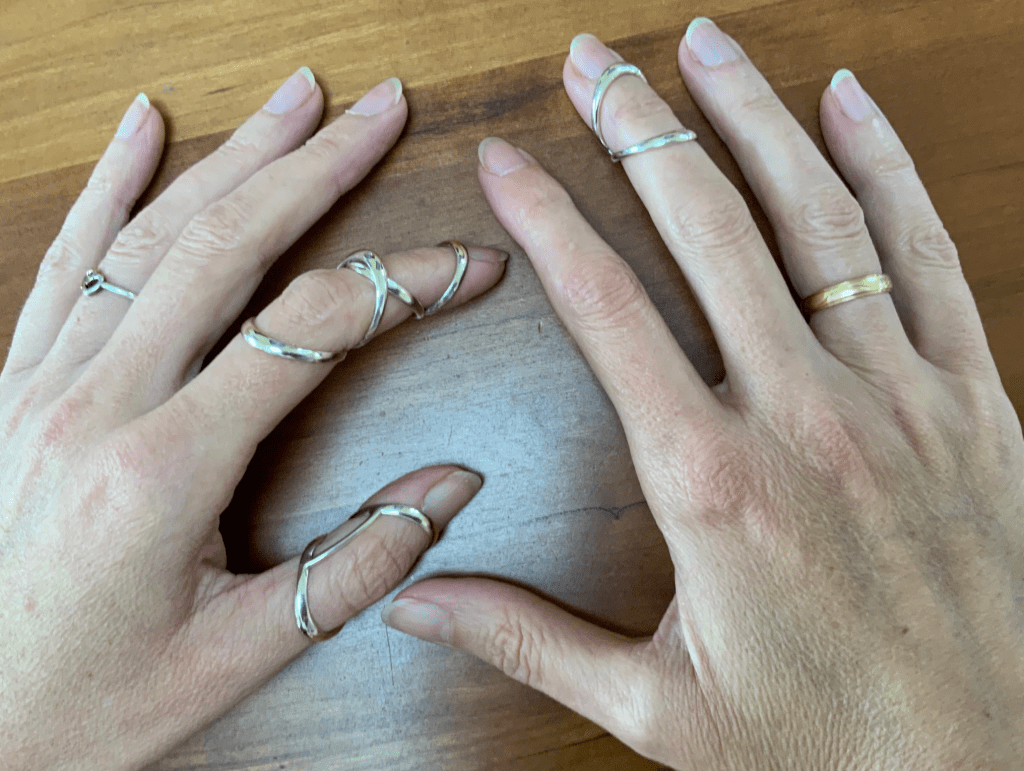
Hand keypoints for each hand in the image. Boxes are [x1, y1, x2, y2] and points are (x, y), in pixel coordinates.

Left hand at [0, 69, 504, 768]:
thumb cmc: (92, 705)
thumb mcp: (241, 657)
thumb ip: (358, 566)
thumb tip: (452, 486)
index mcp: (162, 470)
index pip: (308, 332)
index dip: (400, 285)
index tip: (468, 265)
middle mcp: (95, 406)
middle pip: (223, 249)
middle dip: (314, 168)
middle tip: (378, 109)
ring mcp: (44, 386)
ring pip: (148, 238)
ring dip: (231, 157)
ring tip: (296, 98)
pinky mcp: (19, 388)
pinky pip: (66, 264)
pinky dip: (110, 187)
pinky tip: (145, 130)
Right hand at [382, 19, 1023, 766]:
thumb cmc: (822, 745)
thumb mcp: (656, 709)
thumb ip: (525, 639)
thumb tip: (411, 601)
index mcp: (711, 484)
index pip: (605, 311)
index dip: (548, 221)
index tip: (508, 161)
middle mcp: (804, 417)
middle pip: (706, 231)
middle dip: (639, 130)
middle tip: (593, 60)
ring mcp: (897, 397)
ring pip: (818, 217)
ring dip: (753, 119)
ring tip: (704, 45)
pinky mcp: (974, 401)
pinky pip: (928, 256)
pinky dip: (887, 167)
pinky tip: (849, 104)